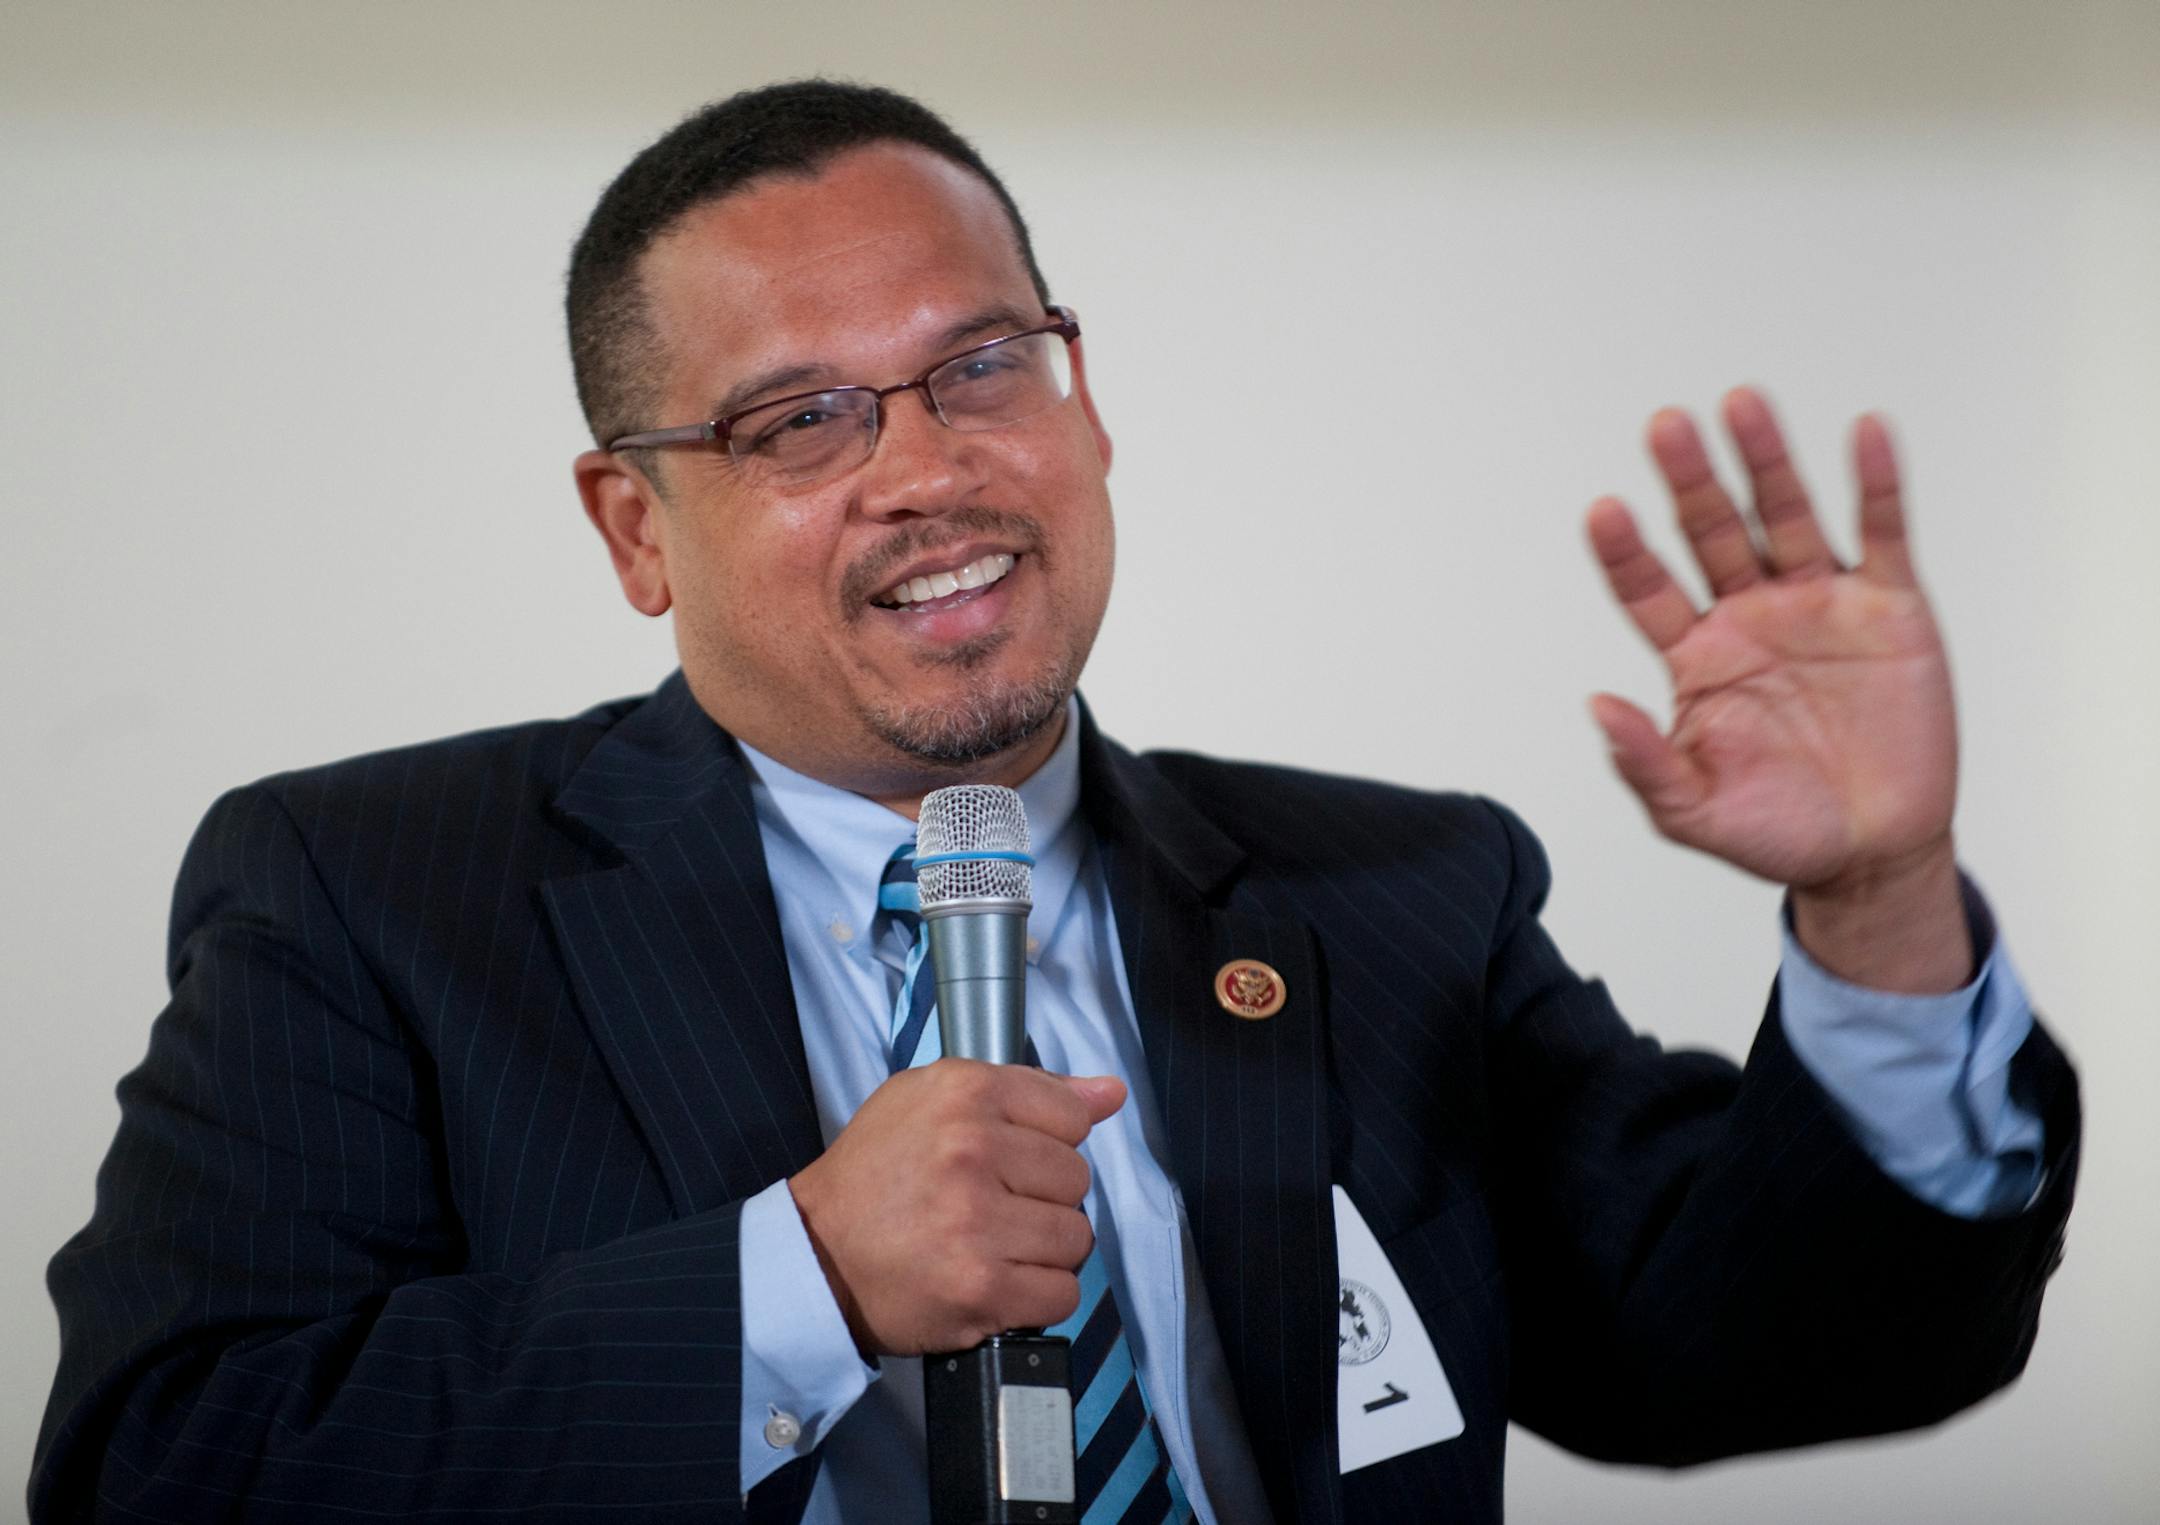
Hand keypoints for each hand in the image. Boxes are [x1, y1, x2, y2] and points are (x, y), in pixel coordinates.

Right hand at [787, 1060, 1124, 1357]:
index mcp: (965, 1095)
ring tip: (993, 1245)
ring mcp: (978, 1224)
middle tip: (993, 1206)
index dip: (1048, 1143)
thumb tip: (1109, 1094)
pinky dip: (1036, 1296)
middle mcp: (972, 1152)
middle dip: (1043, 1198)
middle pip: (1077, 1179)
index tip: (1013, 1161)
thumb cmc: (873, 1176)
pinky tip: (997, 1281)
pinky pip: (1062, 1294)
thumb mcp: (931, 1099)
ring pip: (1075, 1238)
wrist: (815, 1255)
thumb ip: (1028, 1089)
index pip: (1073, 1117)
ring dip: (1043, 1250)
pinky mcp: (982, 1289)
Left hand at [1587, 387, 1970, 990]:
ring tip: (1740, 403)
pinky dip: (1874, 483)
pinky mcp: (1888, 605)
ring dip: (1765, 459)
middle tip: (1663, 426)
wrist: (1874, 853)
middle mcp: (1749, 614)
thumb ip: (1643, 763)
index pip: (1647, 588)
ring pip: (1786, 514)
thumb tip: (1595, 706)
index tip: (1603, 510)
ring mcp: (1818, 602)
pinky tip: (1862, 433)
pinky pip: (1881, 532)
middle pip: (1711, 531)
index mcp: (1695, 655)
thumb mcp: (1694, 812)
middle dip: (1689, 480)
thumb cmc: (1776, 831)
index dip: (1625, 551)